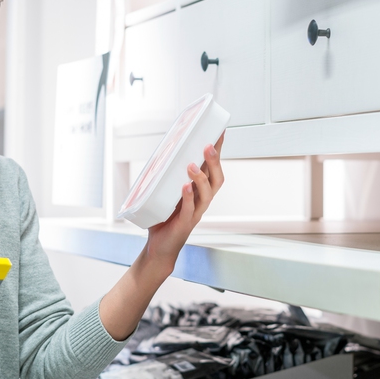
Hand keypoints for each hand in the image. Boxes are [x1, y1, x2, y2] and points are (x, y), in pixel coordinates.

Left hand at [98, 134, 225, 340]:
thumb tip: (160, 154)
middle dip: (214, 161)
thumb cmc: (164, 219)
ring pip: (207, 194)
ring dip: (200, 177)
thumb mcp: (166, 193)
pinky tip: (184, 186)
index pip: (212, 168)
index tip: (220, 131)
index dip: (218, 151)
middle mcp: (202, 201)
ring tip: (191, 164)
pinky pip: (190, 209)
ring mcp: (196, 212)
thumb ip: (167, 176)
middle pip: (217, 179)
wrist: (159, 248)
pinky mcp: (185, 223)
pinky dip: (188, 197)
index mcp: (199, 191)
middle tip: (208, 145)